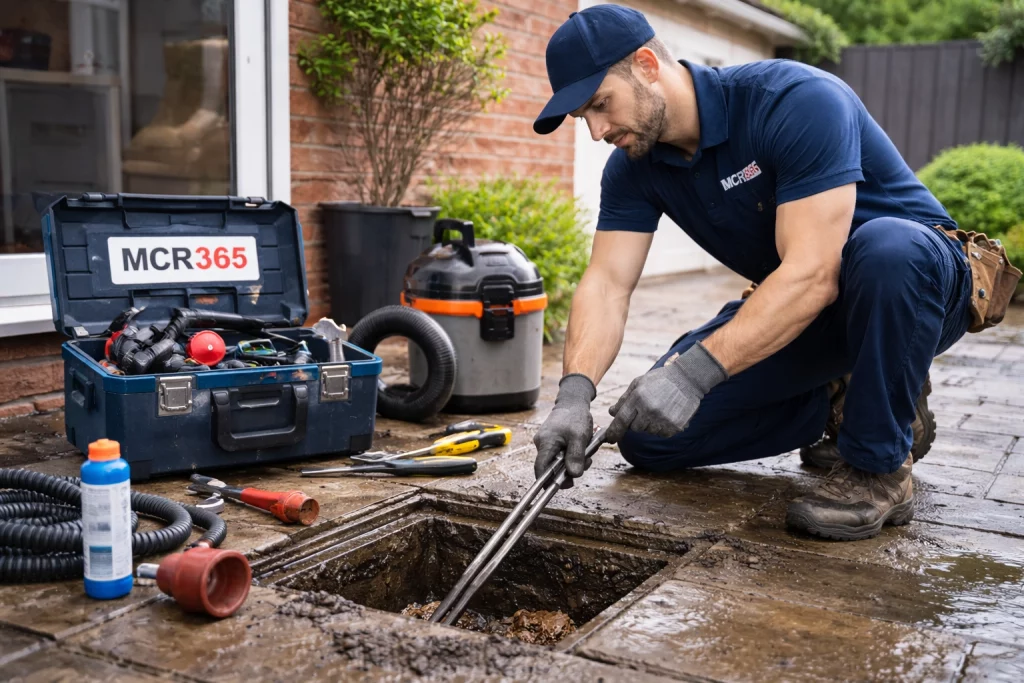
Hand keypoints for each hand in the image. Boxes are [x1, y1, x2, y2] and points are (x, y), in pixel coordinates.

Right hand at [533, 374, 595, 487]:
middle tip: (585, 464)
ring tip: (587, 453)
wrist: (573, 401)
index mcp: (545, 443)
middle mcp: (542, 444)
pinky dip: (572, 455)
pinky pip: (561, 454)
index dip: (547, 482)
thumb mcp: (579, 437)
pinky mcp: (552, 441)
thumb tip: (573, 475)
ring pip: (558, 461)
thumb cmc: (575, 417)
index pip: (540, 469)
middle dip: (568, 470)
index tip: (559, 487)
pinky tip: (582, 448)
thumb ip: (576, 456)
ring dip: (573, 461)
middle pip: (551, 467)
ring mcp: (546, 442)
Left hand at [605, 342, 726, 442]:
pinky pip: (662, 433)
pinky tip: (668, 413)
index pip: (621, 420)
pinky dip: (662, 427)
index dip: (614, 432)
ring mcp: (663, 419)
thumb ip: (624, 399)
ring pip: (648, 431)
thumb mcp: (638, 383)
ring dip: (650, 424)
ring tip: (660, 408)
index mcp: (638, 398)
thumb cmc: (660, 379)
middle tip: (647, 408)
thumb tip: (612, 413)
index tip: (609, 438)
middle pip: (635, 428)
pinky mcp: (675, 426)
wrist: (688, 379)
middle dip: (637, 421)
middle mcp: (649, 410)